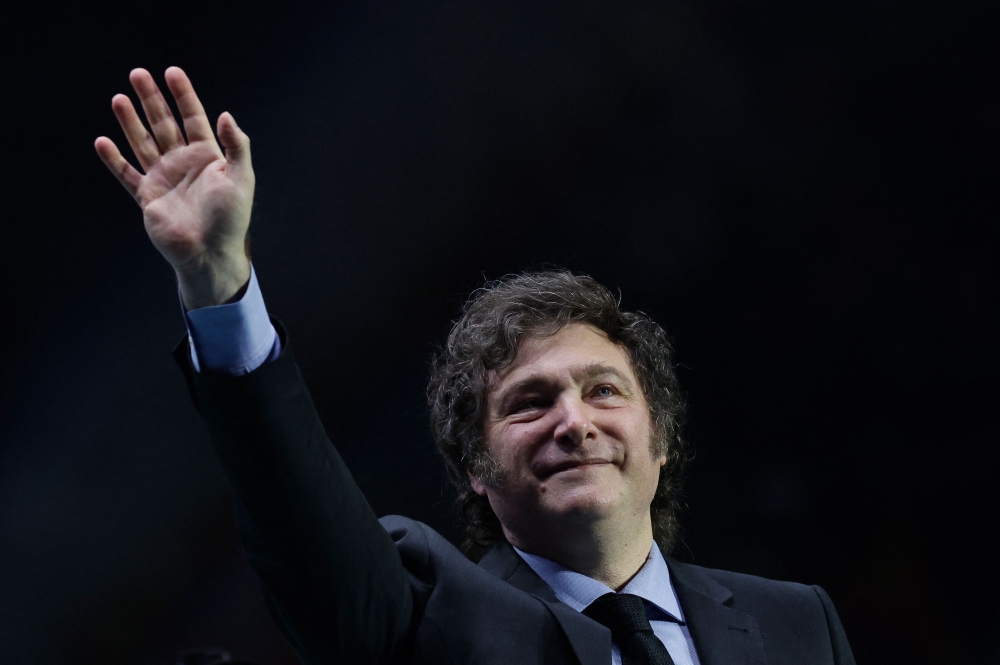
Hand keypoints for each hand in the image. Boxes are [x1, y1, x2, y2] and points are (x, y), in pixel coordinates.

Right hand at [95, 67, 254, 308]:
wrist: (210, 253)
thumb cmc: (231, 219)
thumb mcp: (242, 178)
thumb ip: (236, 145)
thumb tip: (225, 115)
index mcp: (207, 156)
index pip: (193, 117)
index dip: (183, 95)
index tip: (172, 72)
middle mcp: (183, 163)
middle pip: (164, 124)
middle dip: (151, 99)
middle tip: (138, 73)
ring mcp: (164, 179)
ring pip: (143, 143)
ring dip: (130, 121)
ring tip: (119, 98)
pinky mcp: (148, 197)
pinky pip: (127, 175)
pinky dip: (114, 160)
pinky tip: (103, 142)